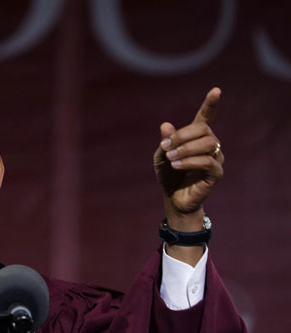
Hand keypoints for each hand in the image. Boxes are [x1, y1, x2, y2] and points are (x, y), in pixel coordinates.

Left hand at [154, 87, 224, 228]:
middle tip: (166, 147)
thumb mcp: (161, 155)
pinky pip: (207, 162)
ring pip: (207, 144)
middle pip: (204, 129)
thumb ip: (165, 141)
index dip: (211, 104)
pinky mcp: (217, 173)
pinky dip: (190, 161)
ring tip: (171, 158)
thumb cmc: (168, 174)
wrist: (173, 197)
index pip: (206, 117)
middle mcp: (210, 144)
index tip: (216, 90)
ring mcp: (216, 158)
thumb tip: (165, 125)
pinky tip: (177, 165)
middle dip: (182, 136)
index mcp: (196, 137)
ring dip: (185, 149)